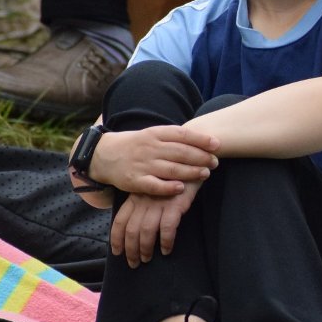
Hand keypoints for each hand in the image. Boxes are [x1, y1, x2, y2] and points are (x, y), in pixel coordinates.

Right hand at [89, 125, 218, 195]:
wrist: (104, 155)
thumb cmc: (137, 145)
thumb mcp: (153, 134)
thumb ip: (174, 137)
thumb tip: (204, 140)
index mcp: (155, 134)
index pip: (182, 135)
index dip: (201, 139)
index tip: (217, 144)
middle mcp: (149, 148)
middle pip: (180, 152)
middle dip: (201, 157)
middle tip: (215, 162)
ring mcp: (142, 164)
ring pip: (171, 169)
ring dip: (190, 172)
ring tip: (205, 174)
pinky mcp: (134, 181)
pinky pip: (154, 185)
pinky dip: (168, 187)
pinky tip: (181, 188)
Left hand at [111, 180, 202, 267]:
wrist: (190, 162)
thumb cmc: (171, 177)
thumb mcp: (151, 187)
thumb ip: (142, 202)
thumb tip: (136, 225)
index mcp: (135, 197)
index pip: (120, 220)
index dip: (117, 238)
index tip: (117, 252)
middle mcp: (144, 201)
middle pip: (131, 230)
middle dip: (130, 249)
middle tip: (133, 263)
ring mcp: (159, 203)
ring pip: (146, 231)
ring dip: (145, 248)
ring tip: (147, 259)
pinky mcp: (175, 205)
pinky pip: (167, 228)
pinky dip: (166, 241)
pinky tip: (166, 250)